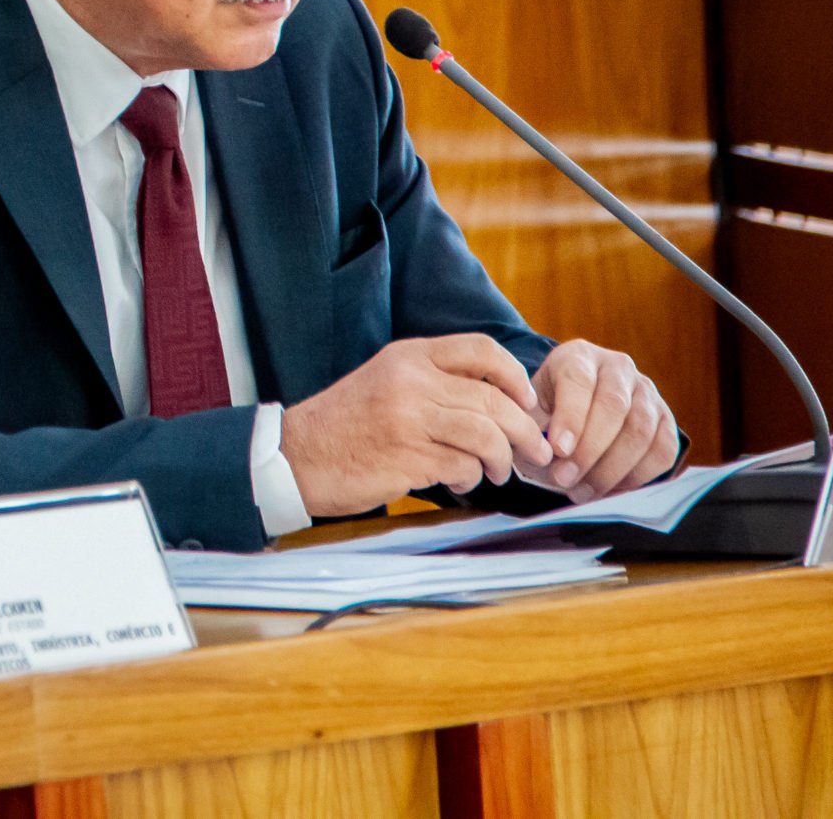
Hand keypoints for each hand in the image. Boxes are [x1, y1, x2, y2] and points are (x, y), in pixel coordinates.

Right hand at [282, 334, 555, 516]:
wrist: (296, 455)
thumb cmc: (344, 424)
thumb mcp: (386, 382)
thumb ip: (433, 383)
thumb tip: (499, 403)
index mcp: (407, 356)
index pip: (480, 350)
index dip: (515, 376)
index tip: (527, 400)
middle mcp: (411, 381)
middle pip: (493, 400)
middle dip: (525, 430)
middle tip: (537, 450)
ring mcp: (409, 419)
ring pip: (486, 435)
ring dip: (502, 459)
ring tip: (498, 471)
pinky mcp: (408, 458)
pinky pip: (463, 467)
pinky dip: (471, 478)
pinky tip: (460, 481)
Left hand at [528, 340, 677, 502]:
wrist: (577, 408)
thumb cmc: (548, 409)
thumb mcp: (530, 408)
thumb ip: (531, 426)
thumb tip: (542, 454)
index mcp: (579, 356)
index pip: (578, 380)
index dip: (570, 417)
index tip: (558, 449)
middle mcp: (618, 367)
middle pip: (614, 407)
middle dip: (589, 450)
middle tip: (564, 478)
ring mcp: (647, 392)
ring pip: (640, 431)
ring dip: (611, 469)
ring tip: (582, 491)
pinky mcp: (666, 419)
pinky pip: (663, 450)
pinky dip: (638, 475)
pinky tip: (610, 489)